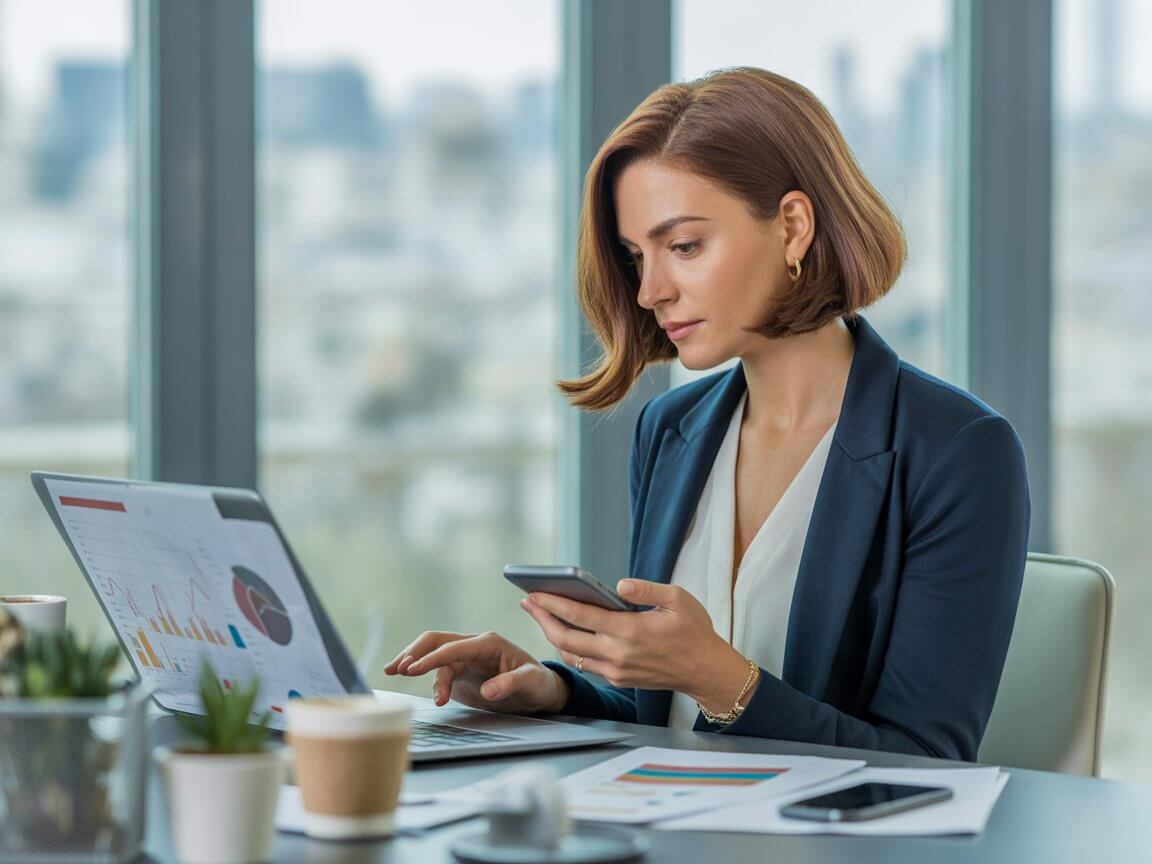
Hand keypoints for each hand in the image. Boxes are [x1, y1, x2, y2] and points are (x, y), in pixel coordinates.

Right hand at [383, 630, 568, 714]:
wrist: (541, 692)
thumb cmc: (538, 683)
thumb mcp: (531, 682)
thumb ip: (510, 684)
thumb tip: (487, 690)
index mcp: (488, 643)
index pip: (454, 647)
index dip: (432, 658)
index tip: (413, 668)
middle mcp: (474, 646)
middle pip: (436, 641)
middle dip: (414, 652)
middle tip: (397, 668)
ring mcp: (466, 659)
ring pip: (434, 655)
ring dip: (416, 665)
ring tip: (397, 675)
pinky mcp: (462, 672)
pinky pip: (439, 671)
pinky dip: (428, 679)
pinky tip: (420, 687)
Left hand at [521, 579, 749, 710]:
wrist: (706, 672)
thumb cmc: (694, 632)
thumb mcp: (677, 599)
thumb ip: (645, 589)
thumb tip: (619, 585)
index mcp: (630, 631)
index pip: (580, 616)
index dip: (553, 603)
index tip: (534, 593)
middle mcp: (617, 654)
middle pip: (565, 638)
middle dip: (541, 619)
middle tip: (527, 602)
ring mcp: (616, 671)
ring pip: (572, 654)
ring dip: (552, 635)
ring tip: (541, 615)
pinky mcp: (619, 680)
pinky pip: (587, 664)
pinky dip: (571, 648)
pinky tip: (566, 633)